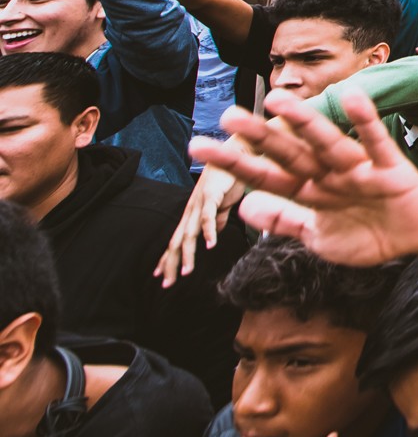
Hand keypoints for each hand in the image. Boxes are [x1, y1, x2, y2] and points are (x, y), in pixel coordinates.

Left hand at [156, 161, 246, 283]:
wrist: (237, 152)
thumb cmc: (230, 178)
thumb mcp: (223, 205)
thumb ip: (218, 220)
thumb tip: (214, 236)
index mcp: (193, 213)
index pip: (177, 240)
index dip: (168, 258)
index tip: (161, 276)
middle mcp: (191, 210)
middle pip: (177, 241)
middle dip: (171, 263)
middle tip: (167, 284)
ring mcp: (200, 203)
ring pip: (190, 233)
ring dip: (187, 254)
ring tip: (186, 272)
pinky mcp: (213, 195)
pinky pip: (209, 216)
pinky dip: (209, 232)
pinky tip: (210, 246)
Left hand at [190, 90, 417, 267]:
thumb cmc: (369, 234)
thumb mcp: (319, 237)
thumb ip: (285, 221)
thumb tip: (244, 209)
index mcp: (311, 193)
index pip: (266, 175)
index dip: (235, 162)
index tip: (200, 146)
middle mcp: (329, 176)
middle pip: (290, 154)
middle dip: (261, 137)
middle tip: (229, 116)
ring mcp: (359, 169)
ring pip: (327, 144)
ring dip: (305, 122)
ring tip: (278, 99)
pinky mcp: (389, 168)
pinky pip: (376, 142)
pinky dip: (365, 122)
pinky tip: (351, 96)